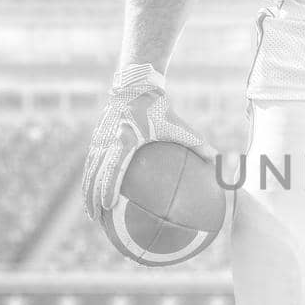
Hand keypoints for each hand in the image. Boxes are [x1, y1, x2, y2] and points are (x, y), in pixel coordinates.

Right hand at [80, 79, 216, 221]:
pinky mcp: (97, 138)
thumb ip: (197, 144)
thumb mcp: (178, 125)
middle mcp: (108, 141)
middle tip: (95, 218)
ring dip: (87, 192)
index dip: (108, 188)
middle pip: (95, 174)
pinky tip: (93, 194)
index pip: (113, 168)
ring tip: (90, 214)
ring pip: (90, 171)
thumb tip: (217, 162)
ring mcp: (100, 139)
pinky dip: (90, 180)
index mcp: (126, 139)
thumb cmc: (159, 108)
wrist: (135, 85)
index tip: (109, 206)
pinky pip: (91, 164)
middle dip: (92, 198)